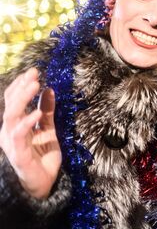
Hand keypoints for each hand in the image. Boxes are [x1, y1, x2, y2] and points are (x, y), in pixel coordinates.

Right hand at [0, 68, 60, 198]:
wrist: (45, 182)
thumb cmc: (43, 157)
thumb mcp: (48, 128)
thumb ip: (46, 111)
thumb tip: (49, 89)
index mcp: (15, 124)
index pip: (13, 100)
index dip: (21, 85)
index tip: (34, 71)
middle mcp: (9, 131)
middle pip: (10, 104)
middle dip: (21, 87)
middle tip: (34, 74)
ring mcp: (12, 142)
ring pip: (11, 116)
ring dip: (22, 99)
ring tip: (35, 85)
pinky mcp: (19, 153)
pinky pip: (20, 135)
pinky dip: (27, 122)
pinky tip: (37, 113)